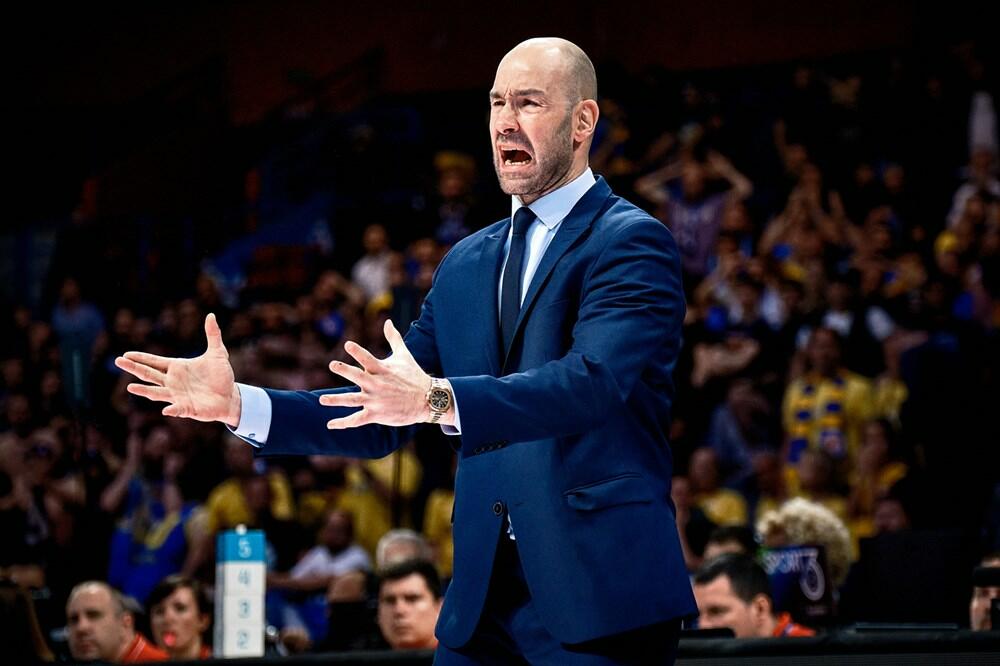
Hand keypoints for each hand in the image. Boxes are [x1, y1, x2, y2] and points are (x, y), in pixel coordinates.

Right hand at [114, 313, 241, 426]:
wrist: (230, 396)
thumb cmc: (221, 375)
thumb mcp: (218, 353)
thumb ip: (213, 335)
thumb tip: (211, 315)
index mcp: (177, 368)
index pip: (154, 362)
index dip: (141, 358)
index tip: (125, 354)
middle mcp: (173, 382)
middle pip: (149, 374)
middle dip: (134, 368)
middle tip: (118, 361)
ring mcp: (178, 396)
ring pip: (157, 393)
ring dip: (144, 391)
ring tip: (130, 387)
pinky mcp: (188, 408)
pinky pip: (178, 409)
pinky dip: (172, 410)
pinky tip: (166, 410)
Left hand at [319, 319, 434, 428]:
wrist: (427, 400)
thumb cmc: (414, 375)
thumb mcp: (404, 355)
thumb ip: (393, 338)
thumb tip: (388, 321)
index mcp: (382, 369)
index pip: (367, 358)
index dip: (357, 351)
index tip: (348, 345)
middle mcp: (377, 384)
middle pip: (357, 376)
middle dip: (344, 370)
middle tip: (333, 365)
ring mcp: (376, 400)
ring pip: (352, 400)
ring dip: (336, 400)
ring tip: (322, 399)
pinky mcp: (376, 414)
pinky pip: (357, 419)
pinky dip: (343, 423)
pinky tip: (330, 424)